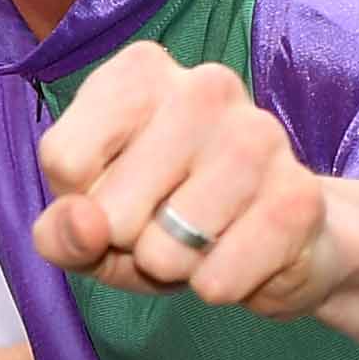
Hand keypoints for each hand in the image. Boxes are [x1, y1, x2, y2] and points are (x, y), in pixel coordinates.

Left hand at [32, 43, 343, 319]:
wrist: (276, 239)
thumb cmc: (162, 217)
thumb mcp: (91, 226)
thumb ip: (60, 231)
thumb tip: (84, 226)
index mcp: (140, 73)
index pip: (63, 160)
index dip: (79, 204)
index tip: (113, 193)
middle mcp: (204, 87)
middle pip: (110, 210)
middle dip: (128, 242)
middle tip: (164, 223)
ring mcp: (258, 137)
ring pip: (164, 249)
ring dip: (173, 267)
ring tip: (200, 238)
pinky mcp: (297, 196)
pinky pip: (216, 279)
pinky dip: (216, 286)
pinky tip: (238, 254)